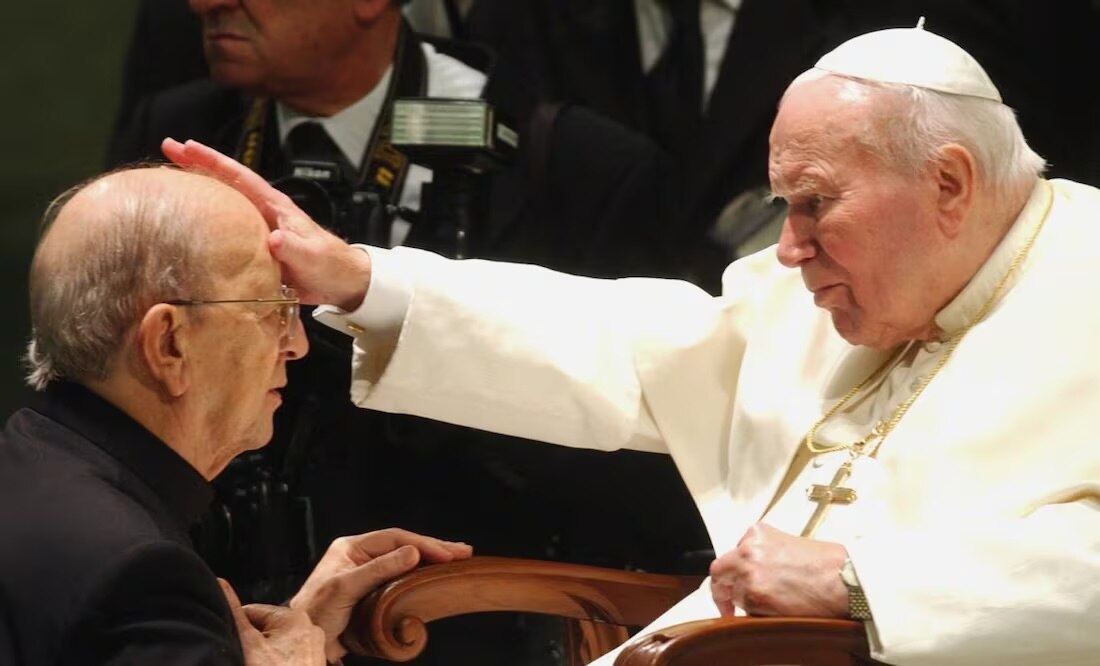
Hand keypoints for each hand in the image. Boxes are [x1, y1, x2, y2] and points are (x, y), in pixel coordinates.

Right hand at [161, 138, 372, 310]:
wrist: (342, 282)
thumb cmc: (331, 265)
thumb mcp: (313, 256)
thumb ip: (294, 248)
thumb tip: (274, 238)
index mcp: (276, 207)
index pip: (240, 176)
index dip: (213, 160)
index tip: (187, 145)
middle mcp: (264, 212)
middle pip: (226, 182)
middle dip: (198, 164)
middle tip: (167, 148)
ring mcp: (259, 227)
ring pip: (223, 202)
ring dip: (198, 190)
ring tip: (169, 179)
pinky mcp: (256, 245)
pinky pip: (225, 228)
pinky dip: (206, 221)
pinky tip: (187, 223)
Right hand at [219, 578, 324, 665]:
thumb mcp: (248, 643)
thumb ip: (234, 613)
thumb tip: (221, 584)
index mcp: (294, 617)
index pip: (253, 611)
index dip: (235, 627)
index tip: (228, 641)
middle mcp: (309, 629)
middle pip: (264, 630)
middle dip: (250, 644)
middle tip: (243, 658)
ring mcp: (313, 650)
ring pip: (274, 647)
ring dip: (260, 657)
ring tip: (254, 664)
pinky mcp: (312, 665)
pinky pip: (286, 660)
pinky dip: (274, 665)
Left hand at [290, 528, 472, 661]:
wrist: (302, 638)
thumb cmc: (315, 613)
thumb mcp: (346, 588)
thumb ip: (379, 569)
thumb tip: (412, 552)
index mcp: (351, 547)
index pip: (395, 538)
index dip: (423, 544)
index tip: (447, 553)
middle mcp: (360, 554)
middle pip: (403, 545)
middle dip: (433, 547)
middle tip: (463, 551)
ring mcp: (367, 571)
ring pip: (404, 558)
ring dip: (430, 558)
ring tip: (456, 558)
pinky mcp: (372, 588)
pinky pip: (401, 574)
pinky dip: (420, 572)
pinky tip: (434, 573)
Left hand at [709, 523, 847, 616]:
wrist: (844, 580)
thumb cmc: (830, 564)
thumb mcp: (794, 543)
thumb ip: (770, 552)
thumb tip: (763, 568)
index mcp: (758, 533)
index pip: (734, 552)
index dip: (734, 570)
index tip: (735, 581)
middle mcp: (748, 550)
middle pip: (720, 571)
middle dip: (722, 588)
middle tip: (726, 603)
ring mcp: (749, 574)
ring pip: (734, 593)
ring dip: (745, 602)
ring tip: (769, 606)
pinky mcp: (755, 597)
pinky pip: (745, 610)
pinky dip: (754, 614)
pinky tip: (772, 613)